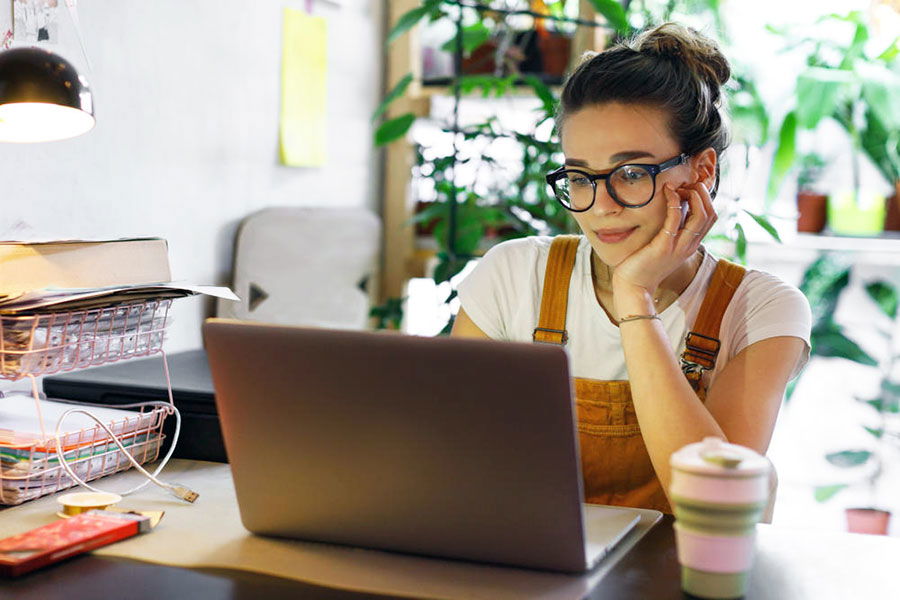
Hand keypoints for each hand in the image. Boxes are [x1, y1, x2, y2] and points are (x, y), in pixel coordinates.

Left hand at [611, 181, 716, 311]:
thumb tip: (674, 208)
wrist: (634, 286)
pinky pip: (675, 219)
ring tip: (679, 186)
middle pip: (710, 214)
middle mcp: (689, 245)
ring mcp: (678, 246)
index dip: (705, 198)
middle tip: (686, 184)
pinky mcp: (664, 246)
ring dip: (693, 196)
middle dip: (702, 194)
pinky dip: (674, 202)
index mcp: (691, 244)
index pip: (710, 217)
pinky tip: (667, 192)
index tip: (689, 188)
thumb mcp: (664, 246)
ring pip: (700, 216)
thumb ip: (672, 230)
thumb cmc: (645, 264)